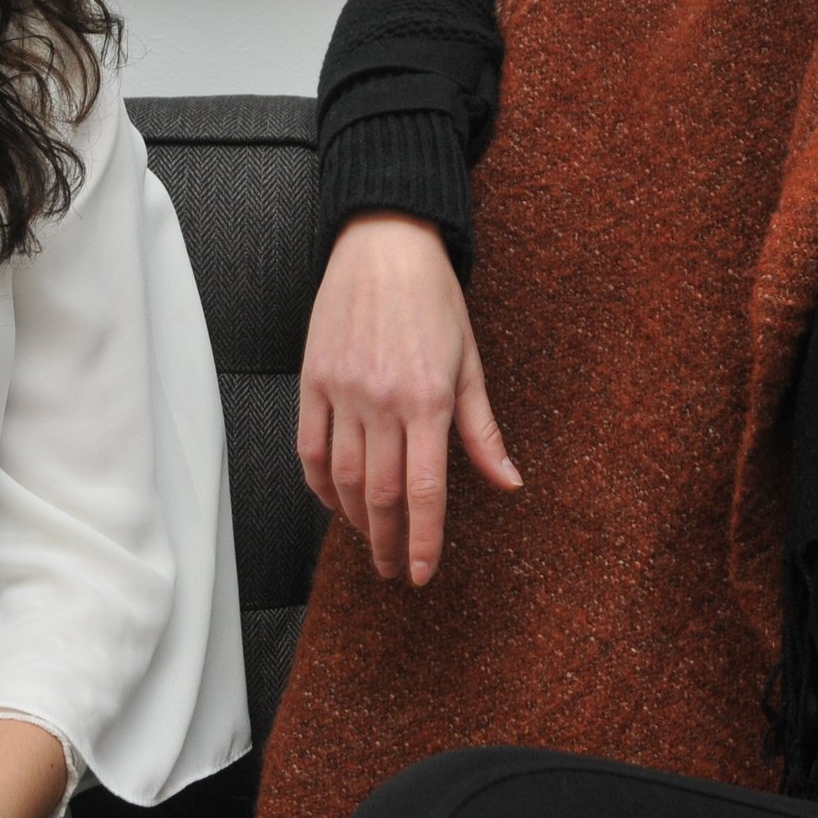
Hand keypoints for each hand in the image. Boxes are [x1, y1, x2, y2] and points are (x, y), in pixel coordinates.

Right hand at [296, 210, 521, 585]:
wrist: (384, 244)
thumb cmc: (433, 299)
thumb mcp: (470, 363)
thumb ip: (483, 430)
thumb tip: (508, 481)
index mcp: (428, 399)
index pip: (425, 491)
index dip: (424, 541)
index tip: (422, 573)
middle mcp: (382, 401)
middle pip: (382, 494)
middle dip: (390, 542)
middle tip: (395, 568)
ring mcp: (342, 392)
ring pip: (343, 479)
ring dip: (357, 521)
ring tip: (371, 540)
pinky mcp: (313, 380)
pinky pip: (309, 448)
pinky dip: (319, 485)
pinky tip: (334, 501)